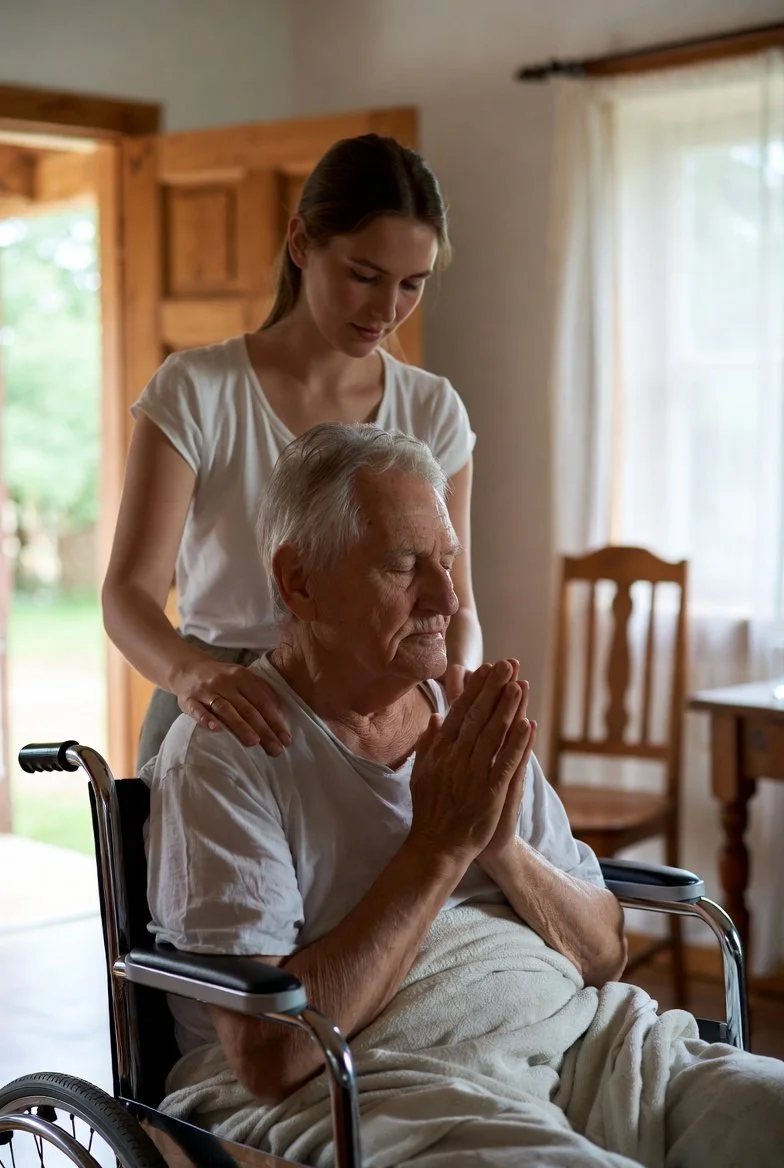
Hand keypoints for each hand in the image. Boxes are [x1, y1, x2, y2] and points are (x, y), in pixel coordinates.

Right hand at [177, 659, 290, 753]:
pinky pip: (197, 710)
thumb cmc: (223, 678)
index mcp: (242, 676)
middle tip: (275, 749)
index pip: (262, 701)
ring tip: (254, 742)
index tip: (286, 739)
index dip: (275, 720)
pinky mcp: (188, 700)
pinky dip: (206, 719)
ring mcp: (206, 691)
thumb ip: (262, 692)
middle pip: (247, 708)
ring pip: (225, 709)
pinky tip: (217, 730)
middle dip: (263, 729)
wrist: (188, 669)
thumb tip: (280, 715)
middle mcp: (225, 682)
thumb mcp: (243, 678)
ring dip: (240, 726)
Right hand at [408, 660, 531, 862]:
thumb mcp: (421, 772)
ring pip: (493, 736)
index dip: (474, 689)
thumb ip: (428, 743)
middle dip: (493, 689)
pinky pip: (506, 764)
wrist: (436, 847)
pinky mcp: (489, 793)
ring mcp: (472, 775)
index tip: (485, 668)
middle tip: (507, 664)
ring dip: (507, 709)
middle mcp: (455, 759)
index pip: (459, 713)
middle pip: (477, 717)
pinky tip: (528, 725)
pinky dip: (517, 744)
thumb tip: (435, 715)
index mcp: (440, 752)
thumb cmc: (431, 810)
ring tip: (519, 685)